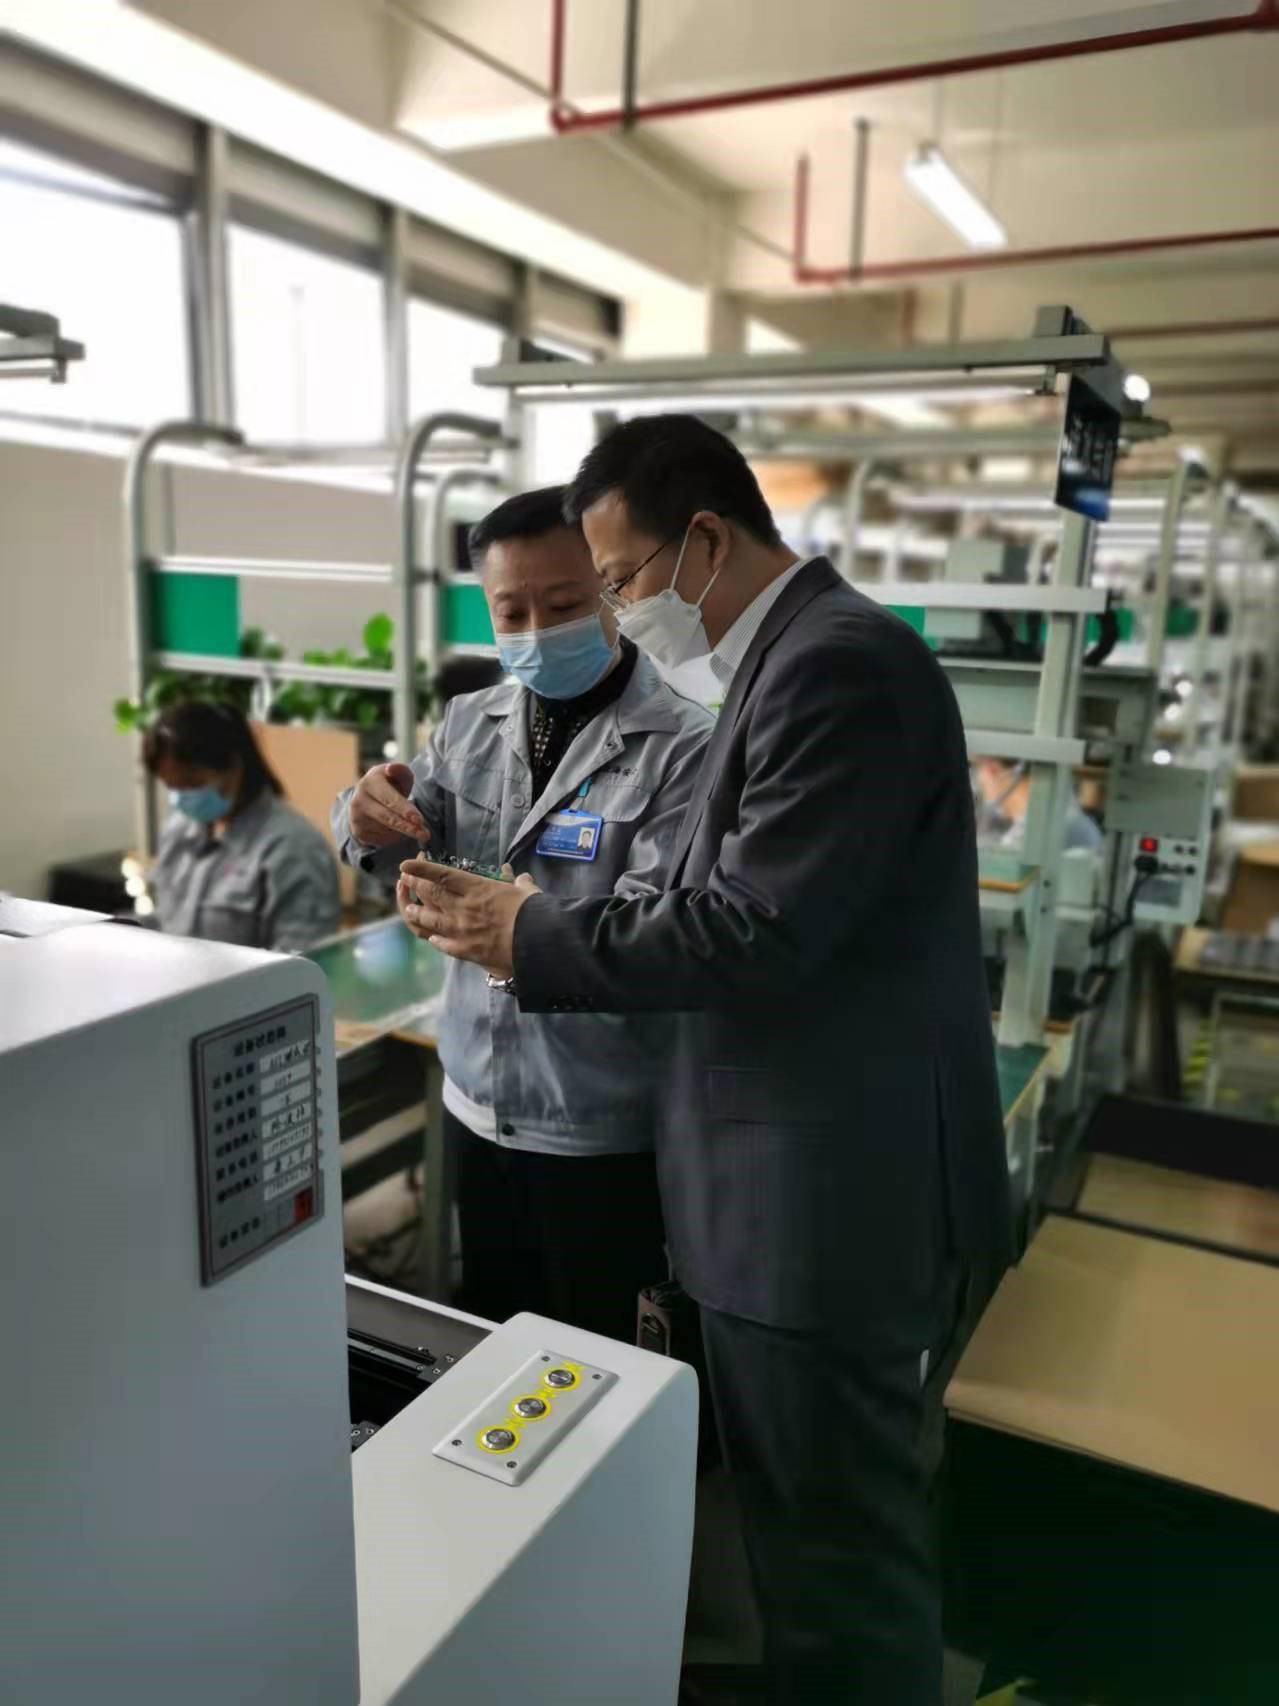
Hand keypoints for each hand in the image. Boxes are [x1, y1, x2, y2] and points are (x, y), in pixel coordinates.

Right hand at [349, 762, 427, 847]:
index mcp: (369, 783)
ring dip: (403, 831)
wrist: (368, 797)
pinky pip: (381, 840)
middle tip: (425, 835)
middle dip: (407, 827)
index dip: (405, 810)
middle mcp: (358, 800)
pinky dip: (393, 837)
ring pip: (386, 830)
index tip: (419, 820)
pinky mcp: (357, 832)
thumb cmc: (389, 784)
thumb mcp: (397, 775)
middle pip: (387, 818)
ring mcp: (355, 817)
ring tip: (411, 825)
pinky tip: (395, 828)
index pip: (389, 799)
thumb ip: (400, 770)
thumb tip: (391, 769)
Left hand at [398, 858, 539, 978]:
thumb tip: (520, 876)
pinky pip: (442, 945)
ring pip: (429, 920)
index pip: (443, 874)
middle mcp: (463, 907)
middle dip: (414, 885)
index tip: (406, 864)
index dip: (421, 868)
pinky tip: (432, 938)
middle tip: (404, 880)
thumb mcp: (527, 892)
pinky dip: (435, 939)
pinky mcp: (465, 951)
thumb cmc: (534, 912)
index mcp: (477, 888)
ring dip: (416, 912)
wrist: (538, 944)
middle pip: (430, 894)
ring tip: (410, 908)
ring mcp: (461, 931)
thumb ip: (519, 883)